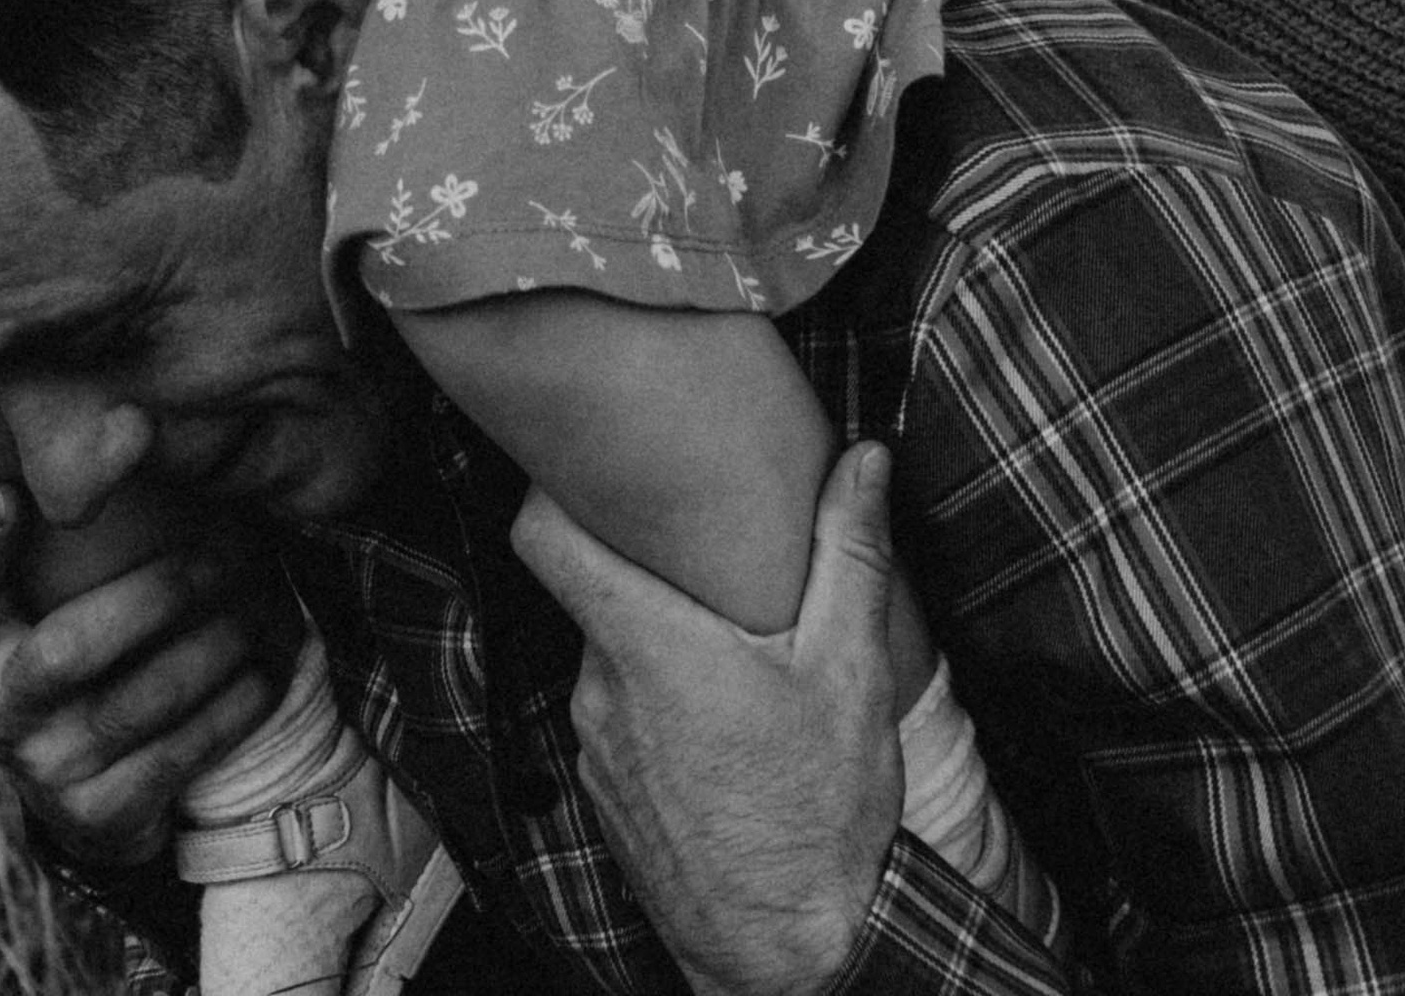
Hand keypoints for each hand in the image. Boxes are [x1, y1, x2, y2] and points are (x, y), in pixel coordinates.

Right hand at [0, 473, 288, 869]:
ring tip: (257, 612)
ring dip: (207, 654)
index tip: (9, 495)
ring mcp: (43, 767)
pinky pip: (169, 761)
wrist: (96, 794)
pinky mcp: (95, 815)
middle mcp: (0, 703)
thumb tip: (139, 423)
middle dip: (155, 599)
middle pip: (67, 650)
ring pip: (131, 707)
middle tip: (224, 558)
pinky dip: (226, 714)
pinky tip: (263, 675)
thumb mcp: (64, 599)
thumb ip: (82, 532)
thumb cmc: (94, 653)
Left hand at [510, 440, 904, 995]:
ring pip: (609, 658)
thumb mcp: (851, 672)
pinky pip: (616, 719)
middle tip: (705, 555)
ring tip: (726, 644)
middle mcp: (601, 692)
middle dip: (644, 570)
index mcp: (647, 645)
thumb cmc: (818, 821)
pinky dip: (653, 705)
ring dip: (655, 643)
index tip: (587, 461)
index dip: (548, 485)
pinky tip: (716, 722)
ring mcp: (596, 750)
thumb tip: (863, 459)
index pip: (541, 536)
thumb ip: (850, 552)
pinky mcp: (605, 797)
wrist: (785, 961)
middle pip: (591, 592)